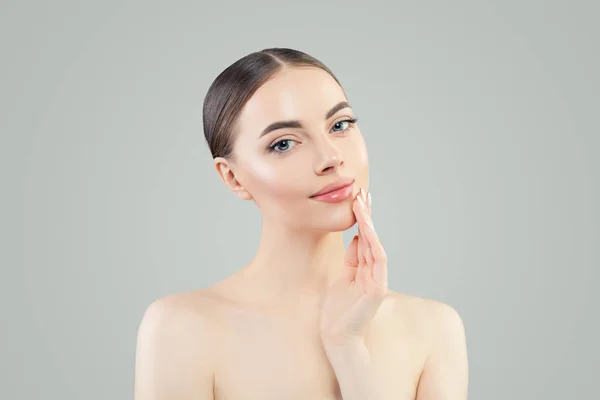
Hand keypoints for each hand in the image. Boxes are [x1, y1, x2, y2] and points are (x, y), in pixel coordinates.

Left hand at [319, 188, 387, 344]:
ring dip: (368, 223)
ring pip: (374, 245)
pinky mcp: (377, 289)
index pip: (363, 239)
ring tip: (361, 204)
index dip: (361, 219)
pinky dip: (373, 244)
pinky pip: (378, 261)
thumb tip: (355, 237)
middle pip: (370, 237)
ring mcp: (376, 280)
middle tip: (362, 192)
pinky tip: (366, 229)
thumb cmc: (336, 311)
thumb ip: (351, 259)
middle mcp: (372, 272)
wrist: (336, 336)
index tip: (357, 199)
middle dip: (366, 215)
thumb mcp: (341, 278)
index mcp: (362, 270)